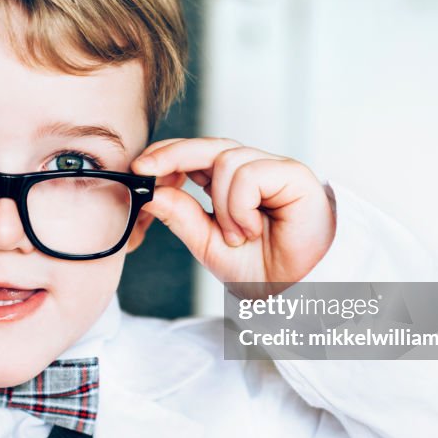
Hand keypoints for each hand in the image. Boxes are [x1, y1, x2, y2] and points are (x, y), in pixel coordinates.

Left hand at [131, 138, 335, 284]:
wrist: (298, 292)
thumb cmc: (262, 270)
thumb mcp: (209, 245)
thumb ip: (183, 217)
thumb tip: (152, 192)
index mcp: (230, 185)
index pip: (194, 156)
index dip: (166, 156)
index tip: (139, 169)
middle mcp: (251, 171)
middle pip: (206, 145)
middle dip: (172, 154)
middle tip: (145, 170)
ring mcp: (273, 169)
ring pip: (226, 161)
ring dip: (222, 206)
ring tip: (238, 235)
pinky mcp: (292, 173)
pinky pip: (248, 174)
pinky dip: (241, 206)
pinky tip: (253, 228)